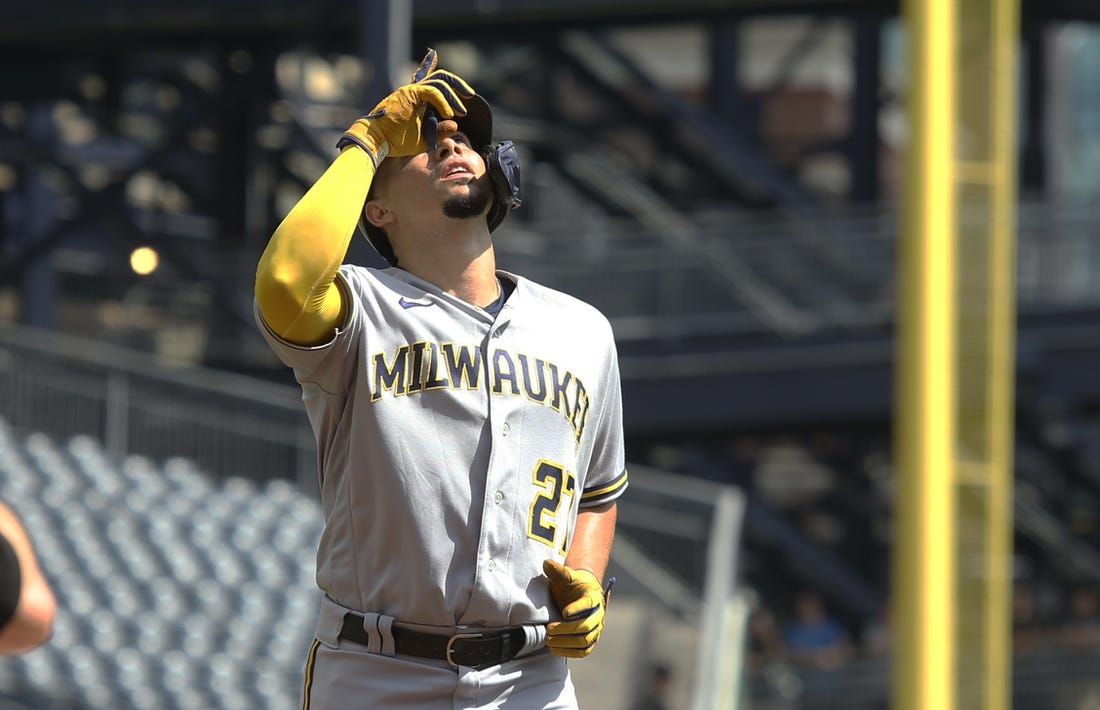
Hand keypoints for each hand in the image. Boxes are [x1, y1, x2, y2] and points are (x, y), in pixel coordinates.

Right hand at [337, 48, 475, 164]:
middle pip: (441, 78)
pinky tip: (449, 114)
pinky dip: (443, 102)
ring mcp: (412, 91)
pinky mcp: (410, 93)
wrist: (378, 141)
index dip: (436, 69)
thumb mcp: (425, 138)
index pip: (431, 81)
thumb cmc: (397, 141)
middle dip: (457, 84)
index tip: (448, 69)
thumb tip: (455, 124)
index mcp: (417, 99)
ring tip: (461, 111)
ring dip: (453, 97)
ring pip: (439, 83)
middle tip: (470, 95)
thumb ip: (440, 131)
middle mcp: (415, 91)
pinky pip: (433, 92)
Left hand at [543, 559, 606, 658]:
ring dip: (566, 643)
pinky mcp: (591, 639)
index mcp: (593, 597)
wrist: (580, 593)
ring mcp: (596, 628)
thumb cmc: (572, 585)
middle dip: (566, 630)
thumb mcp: (565, 576)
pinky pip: (584, 650)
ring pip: (585, 640)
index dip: (578, 609)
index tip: (564, 612)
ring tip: (549, 640)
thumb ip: (557, 571)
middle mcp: (598, 614)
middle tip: (549, 629)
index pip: (588, 604)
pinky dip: (570, 652)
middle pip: (586, 626)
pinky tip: (555, 649)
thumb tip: (546, 563)